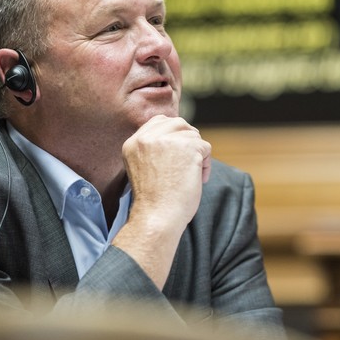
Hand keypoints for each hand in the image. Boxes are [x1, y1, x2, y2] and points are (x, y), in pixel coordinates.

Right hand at [113, 115, 211, 287]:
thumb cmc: (153, 201)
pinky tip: (197, 179)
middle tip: (188, 163)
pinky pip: (205, 148)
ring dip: (197, 155)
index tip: (178, 153)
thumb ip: (153, 148)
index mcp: (133, 142)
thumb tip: (180, 134)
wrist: (157, 218)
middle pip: (178, 124)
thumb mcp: (142, 167)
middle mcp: (147, 138)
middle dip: (188, 140)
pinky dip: (205, 165)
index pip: (158, 122)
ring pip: (194, 135)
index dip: (173, 134)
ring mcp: (167, 140)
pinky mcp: (188, 147)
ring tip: (190, 175)